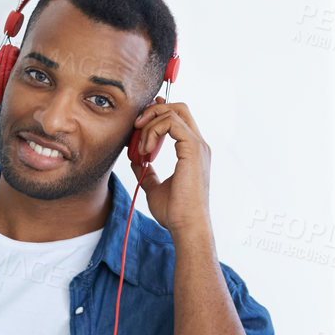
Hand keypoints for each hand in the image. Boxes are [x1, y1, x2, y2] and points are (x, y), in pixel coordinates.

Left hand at [128, 97, 210, 235]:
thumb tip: (136, 161)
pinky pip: (170, 122)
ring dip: (150, 125)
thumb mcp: (154, 188)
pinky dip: (154, 131)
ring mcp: (197, 145)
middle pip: (178, 108)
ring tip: (142, 148)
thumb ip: (147, 172)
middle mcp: (198, 145)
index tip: (141, 123)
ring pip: (172, 112)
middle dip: (154, 110)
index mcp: (192, 152)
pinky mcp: (192, 148)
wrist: (186, 226)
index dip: (159, 113)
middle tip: (137, 126)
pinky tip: (146, 150)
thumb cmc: (175, 213)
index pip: (179, 118)